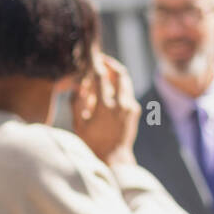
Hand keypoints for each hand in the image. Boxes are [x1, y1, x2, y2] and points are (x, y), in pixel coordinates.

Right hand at [72, 52, 139, 167]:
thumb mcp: (78, 123)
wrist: (113, 158)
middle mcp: (121, 104)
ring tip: (104, 73)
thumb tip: (78, 83)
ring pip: (126, 81)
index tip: (91, 56)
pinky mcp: (135, 110)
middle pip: (120, 73)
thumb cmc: (92, 142)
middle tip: (100, 60)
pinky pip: (127, 92)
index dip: (96, 63)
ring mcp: (131, 107)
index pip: (101, 76)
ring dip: (116, 74)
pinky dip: (119, 86)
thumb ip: (77, 101)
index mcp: (105, 106)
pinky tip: (108, 90)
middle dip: (110, 64)